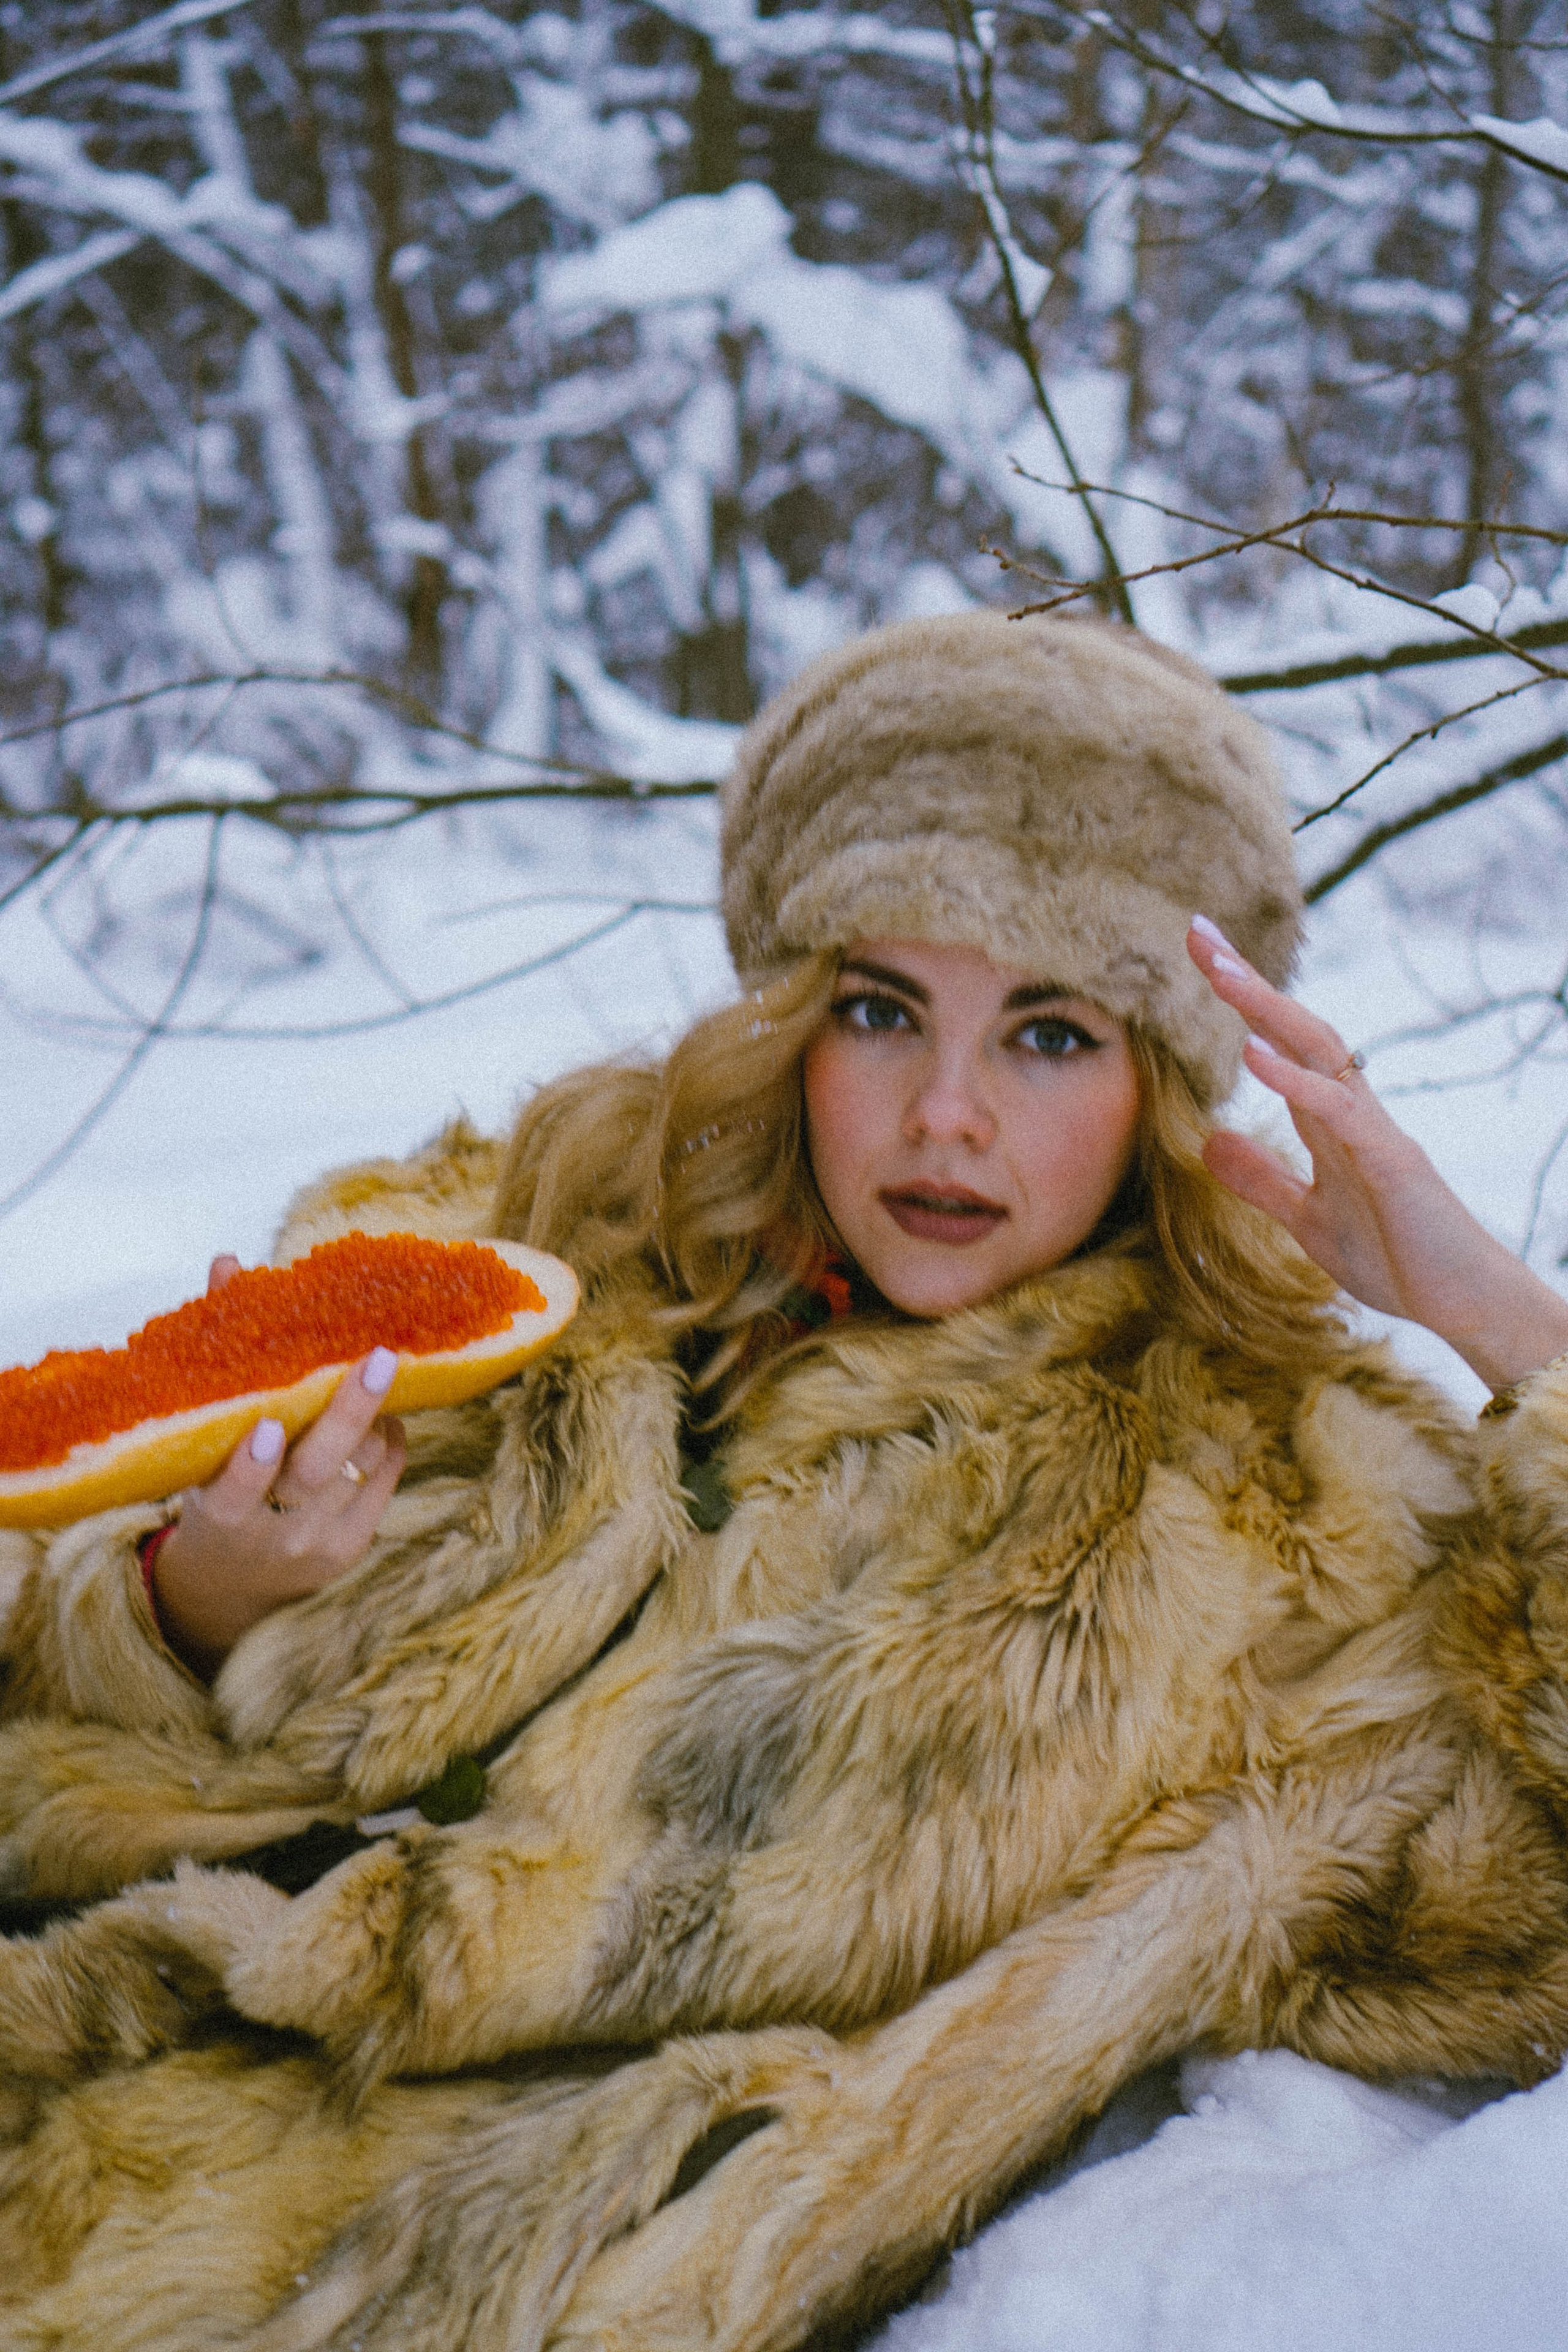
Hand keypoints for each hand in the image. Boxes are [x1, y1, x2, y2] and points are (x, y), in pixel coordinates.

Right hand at [150, 1254, 406, 1673]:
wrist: (232, 1582)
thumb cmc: (213, 1482)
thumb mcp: (200, 1438)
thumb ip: (217, 1353)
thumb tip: (230, 1264)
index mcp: (218, 1513)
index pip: (234, 1493)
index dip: (251, 1464)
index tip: (269, 1425)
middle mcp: (269, 1535)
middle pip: (315, 1475)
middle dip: (348, 1415)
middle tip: (379, 1359)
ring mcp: (316, 1545)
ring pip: (358, 1471)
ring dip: (373, 1419)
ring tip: (377, 1373)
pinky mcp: (352, 1548)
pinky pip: (384, 1484)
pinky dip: (389, 1443)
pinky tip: (384, 1416)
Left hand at [1187, 918, 1567, 1393]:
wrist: (1462, 1305)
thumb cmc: (1397, 1259)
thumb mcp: (1306, 1219)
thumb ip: (1262, 1180)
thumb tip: (1208, 1142)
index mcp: (1330, 1122)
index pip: (1278, 1044)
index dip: (1241, 1000)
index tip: (1200, 954)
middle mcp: (1353, 1112)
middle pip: (1296, 1029)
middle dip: (1247, 982)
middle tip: (1197, 934)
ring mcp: (1375, 1132)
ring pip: (1321, 1052)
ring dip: (1268, 1010)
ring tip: (1220, 971)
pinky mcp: (1393, 1163)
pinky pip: (1340, 1112)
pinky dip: (1296, 1082)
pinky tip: (1254, 1056)